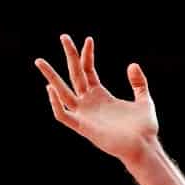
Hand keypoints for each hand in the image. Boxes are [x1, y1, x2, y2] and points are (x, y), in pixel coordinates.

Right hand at [36, 34, 158, 162]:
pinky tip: (51, 89)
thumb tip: (132, 64)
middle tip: (64, 36)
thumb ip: (139, 84)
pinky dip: (56, 104)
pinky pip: (63, 115)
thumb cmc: (144, 129)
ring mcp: (85, 115)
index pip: (88, 71)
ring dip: (51, 77)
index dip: (87, 55)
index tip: (89, 40)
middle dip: (70, 56)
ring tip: (39, 60)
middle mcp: (89, 103)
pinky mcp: (83, 128)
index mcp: (101, 96)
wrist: (145, 148)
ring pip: (62, 92)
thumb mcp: (144, 101)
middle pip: (74, 75)